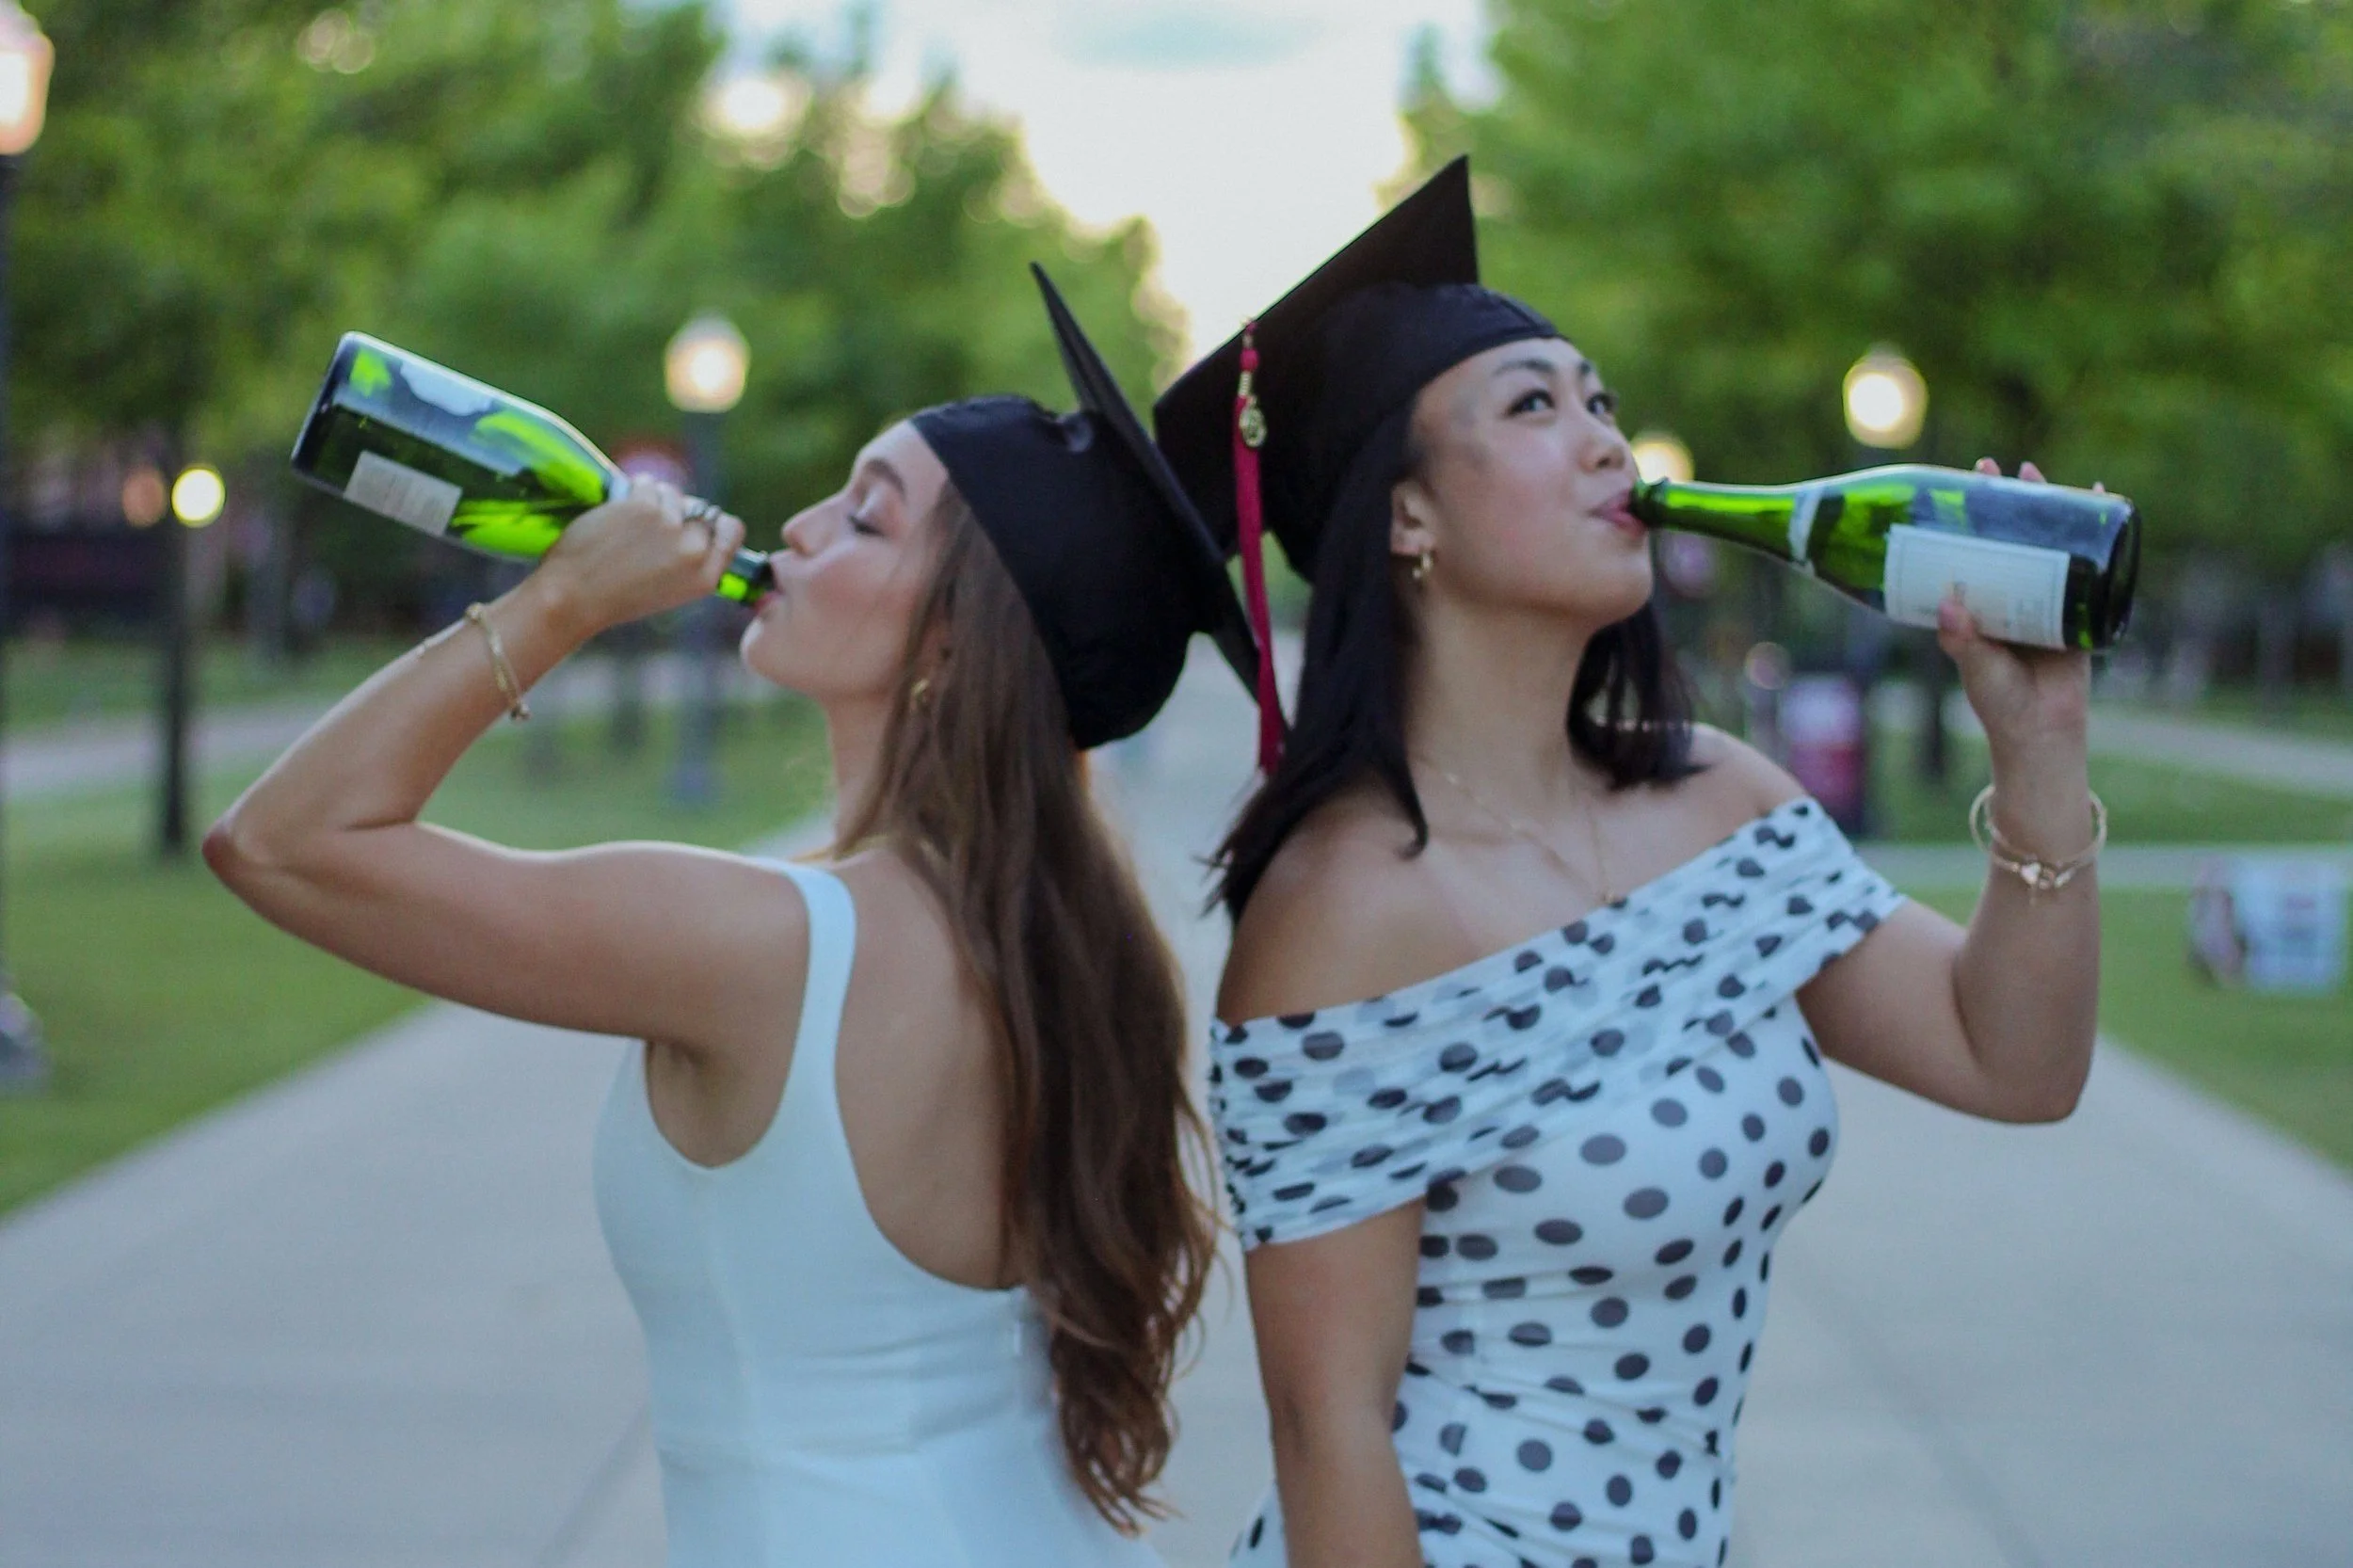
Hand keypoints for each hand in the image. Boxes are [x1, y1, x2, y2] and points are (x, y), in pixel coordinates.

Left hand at [538, 480, 747, 632]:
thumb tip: (694, 520)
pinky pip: (647, 483)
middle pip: (701, 511)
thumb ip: (689, 559)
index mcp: (705, 577)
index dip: (716, 522)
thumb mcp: (669, 590)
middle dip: (680, 512)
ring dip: (654, 499)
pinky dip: (635, 489)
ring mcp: (669, 525)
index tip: (699, 521)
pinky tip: (620, 508)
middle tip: (652, 524)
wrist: (574, 596)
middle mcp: (693, 551)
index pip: (732, 531)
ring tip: (631, 522)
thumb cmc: (616, 597)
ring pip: (672, 494)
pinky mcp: (642, 505)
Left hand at [1940, 459, 2093, 846]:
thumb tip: (1950, 604)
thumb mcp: (1977, 667)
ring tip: (2045, 475)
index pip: (1970, 548)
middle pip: (2009, 536)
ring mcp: (2045, 598)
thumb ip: (1964, 641)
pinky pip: (2089, 566)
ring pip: (2048, 544)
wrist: (2044, 733)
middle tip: (1999, 467)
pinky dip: (2096, 536)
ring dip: (2049, 510)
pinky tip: (2100, 504)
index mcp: (1979, 603)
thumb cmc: (2000, 703)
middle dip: (2007, 502)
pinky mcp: (2080, 609)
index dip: (1966, 518)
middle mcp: (2010, 594)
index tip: (1960, 485)